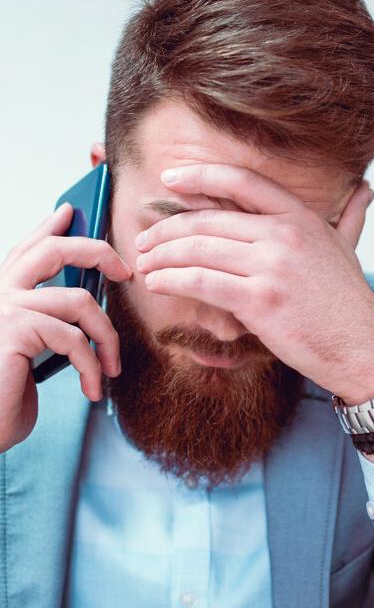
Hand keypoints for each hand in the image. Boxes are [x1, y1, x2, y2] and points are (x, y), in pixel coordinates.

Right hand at [0, 204, 132, 452]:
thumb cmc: (5, 396)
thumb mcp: (30, 353)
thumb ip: (48, 322)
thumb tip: (84, 300)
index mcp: (0, 293)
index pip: (27, 247)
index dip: (50, 226)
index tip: (71, 211)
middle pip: (53, 250)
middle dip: (97, 252)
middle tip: (126, 271)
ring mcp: (4, 310)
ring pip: (80, 301)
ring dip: (107, 337)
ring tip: (111, 368)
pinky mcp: (14, 332)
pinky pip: (74, 338)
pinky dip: (92, 366)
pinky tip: (92, 388)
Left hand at [135, 163, 373, 400]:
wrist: (363, 349)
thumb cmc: (350, 306)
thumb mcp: (349, 250)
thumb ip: (350, 217)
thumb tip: (365, 190)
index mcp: (301, 218)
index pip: (242, 182)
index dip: (200, 176)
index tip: (170, 178)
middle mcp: (284, 235)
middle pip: (208, 220)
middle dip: (166, 229)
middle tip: (143, 240)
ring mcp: (271, 267)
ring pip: (198, 249)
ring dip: (161, 256)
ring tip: (143, 264)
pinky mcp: (259, 300)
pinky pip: (201, 282)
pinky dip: (171, 280)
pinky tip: (156, 283)